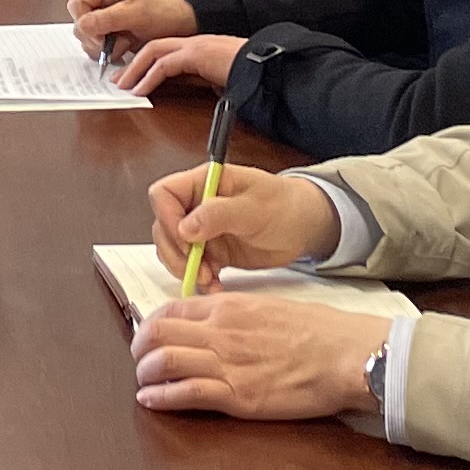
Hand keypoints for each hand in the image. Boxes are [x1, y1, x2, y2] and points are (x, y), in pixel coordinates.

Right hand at [69, 0, 194, 52]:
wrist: (174, 27)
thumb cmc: (161, 14)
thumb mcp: (135, 15)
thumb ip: (107, 19)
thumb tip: (84, 26)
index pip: (77, 4)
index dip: (85, 22)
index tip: (102, 35)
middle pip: (78, 22)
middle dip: (96, 38)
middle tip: (116, 41)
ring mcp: (101, 15)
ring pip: (84, 36)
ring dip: (103, 46)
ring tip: (124, 42)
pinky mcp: (104, 30)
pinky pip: (93, 45)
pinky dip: (106, 51)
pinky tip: (122, 46)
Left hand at [113, 32, 245, 95]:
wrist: (266, 66)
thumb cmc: (249, 73)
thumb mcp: (218, 78)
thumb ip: (201, 79)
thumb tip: (188, 88)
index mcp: (199, 46)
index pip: (164, 49)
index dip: (145, 62)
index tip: (132, 76)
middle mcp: (194, 42)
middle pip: (153, 47)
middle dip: (133, 64)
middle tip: (119, 80)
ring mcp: (195, 46)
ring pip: (154, 51)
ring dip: (135, 69)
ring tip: (124, 86)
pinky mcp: (197, 54)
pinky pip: (165, 64)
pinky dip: (149, 77)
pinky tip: (141, 90)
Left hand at [132, 289, 383, 420]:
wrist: (346, 355)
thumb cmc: (318, 331)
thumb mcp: (268, 307)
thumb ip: (236, 314)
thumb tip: (216, 322)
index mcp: (228, 306)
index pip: (171, 310)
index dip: (150, 325)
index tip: (147, 337)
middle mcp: (220, 331)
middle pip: (157, 334)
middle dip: (140, 349)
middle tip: (140, 361)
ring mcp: (227, 364)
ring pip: (164, 362)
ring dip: (145, 374)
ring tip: (143, 383)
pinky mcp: (238, 396)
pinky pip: (186, 394)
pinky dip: (161, 397)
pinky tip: (151, 401)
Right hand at [153, 159, 338, 273]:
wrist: (305, 227)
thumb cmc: (285, 206)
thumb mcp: (255, 207)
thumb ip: (218, 213)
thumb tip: (184, 227)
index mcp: (204, 183)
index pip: (164, 194)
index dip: (167, 217)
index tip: (187, 239)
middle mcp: (197, 205)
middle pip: (164, 226)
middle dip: (176, 252)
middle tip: (199, 269)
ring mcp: (203, 230)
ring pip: (174, 250)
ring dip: (186, 269)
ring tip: (210, 280)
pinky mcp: (212, 251)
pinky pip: (192, 267)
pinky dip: (199, 280)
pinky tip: (216, 286)